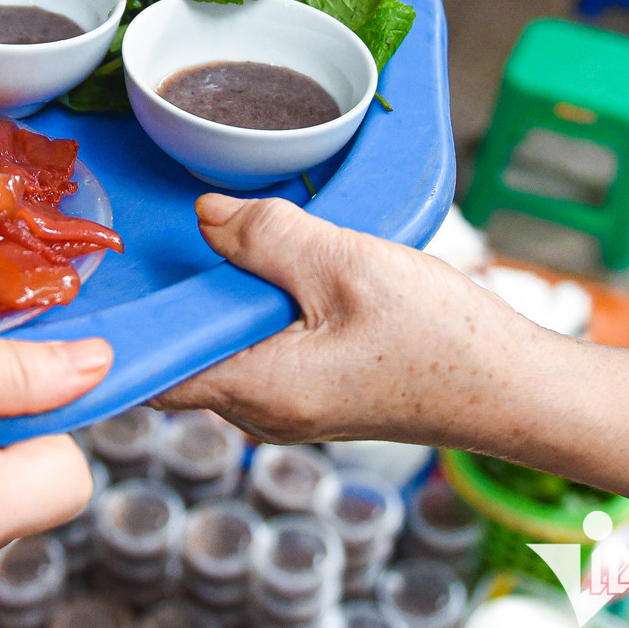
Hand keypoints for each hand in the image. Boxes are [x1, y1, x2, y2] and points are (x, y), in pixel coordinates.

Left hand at [154, 196, 533, 446]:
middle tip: (178, 230)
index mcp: (256, 391)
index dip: (125, 323)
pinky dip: (259, 307)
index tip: (109, 273)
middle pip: (184, 351)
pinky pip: (261, 347)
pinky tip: (283, 266)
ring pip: (225, 345)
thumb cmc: (444, 341)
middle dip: (178, 295)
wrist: (518, 388)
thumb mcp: (346, 265)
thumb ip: (266, 235)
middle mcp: (263, 412)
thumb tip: (206, 215)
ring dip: (225, 296)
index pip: (152, 369)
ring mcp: (290, 407)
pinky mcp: (316, 393)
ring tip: (239, 240)